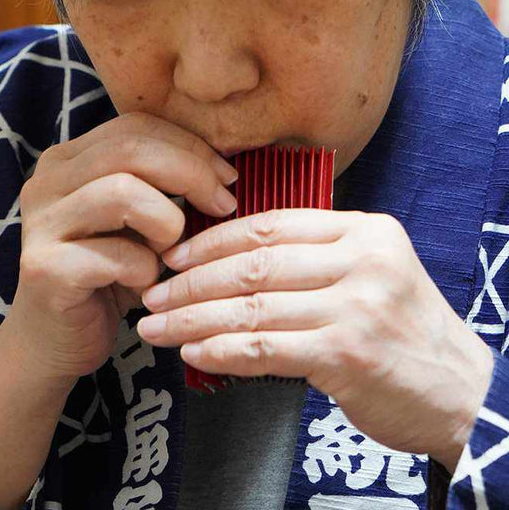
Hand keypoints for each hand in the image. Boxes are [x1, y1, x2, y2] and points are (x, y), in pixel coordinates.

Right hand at [10, 112, 239, 381]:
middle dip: (191, 173)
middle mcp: (45, 182)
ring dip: (168, 223)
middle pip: (130, 149)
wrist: (54, 341)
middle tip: (223, 205)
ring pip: (123, 192)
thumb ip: (159, 184)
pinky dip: (147, 271)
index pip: (134, 127)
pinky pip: (120, 255)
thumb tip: (223, 167)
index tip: (226, 177)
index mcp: (66, 159)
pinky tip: (144, 286)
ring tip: (171, 253)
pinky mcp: (45, 268)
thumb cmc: (106, 275)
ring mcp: (40, 223)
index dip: (188, 145)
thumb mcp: (135, 220)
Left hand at [136, 208, 494, 470]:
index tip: (174, 255)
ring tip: (156, 326)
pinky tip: (193, 351)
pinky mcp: (348, 352)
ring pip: (252, 306)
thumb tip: (228, 257)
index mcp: (362, 230)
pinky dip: (222, 349)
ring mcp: (356, 304)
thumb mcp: (371, 271)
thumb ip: (313, 255)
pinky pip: (266, 347)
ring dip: (193, 317)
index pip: (268, 224)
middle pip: (254, 263)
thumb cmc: (402, 330)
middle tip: (152, 293)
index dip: (212, 239)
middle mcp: (361, 259)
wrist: (462, 391)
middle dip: (192, 280)